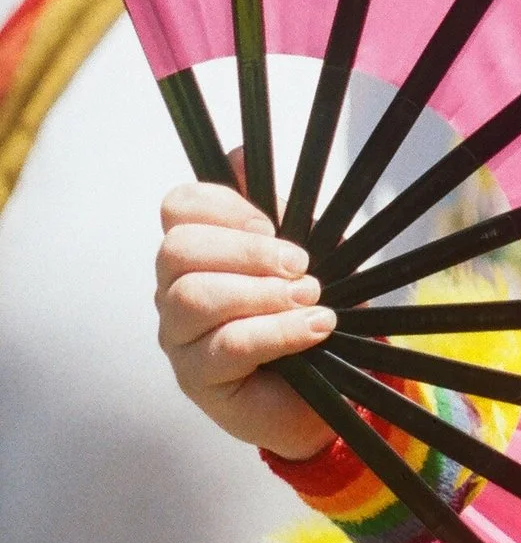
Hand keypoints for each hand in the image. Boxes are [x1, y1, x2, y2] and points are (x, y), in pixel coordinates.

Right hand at [156, 182, 335, 460]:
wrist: (323, 388)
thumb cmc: (305, 312)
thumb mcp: (305, 252)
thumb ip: (279, 207)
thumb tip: (239, 154)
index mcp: (200, 250)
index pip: (179, 206)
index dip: (224, 206)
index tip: (273, 223)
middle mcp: (175, 289)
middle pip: (177, 250)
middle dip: (248, 252)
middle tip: (301, 267)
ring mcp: (179, 336)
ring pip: (193, 297)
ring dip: (263, 294)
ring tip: (310, 299)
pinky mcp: (198, 379)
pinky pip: (227, 345)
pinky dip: (279, 331)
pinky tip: (315, 327)